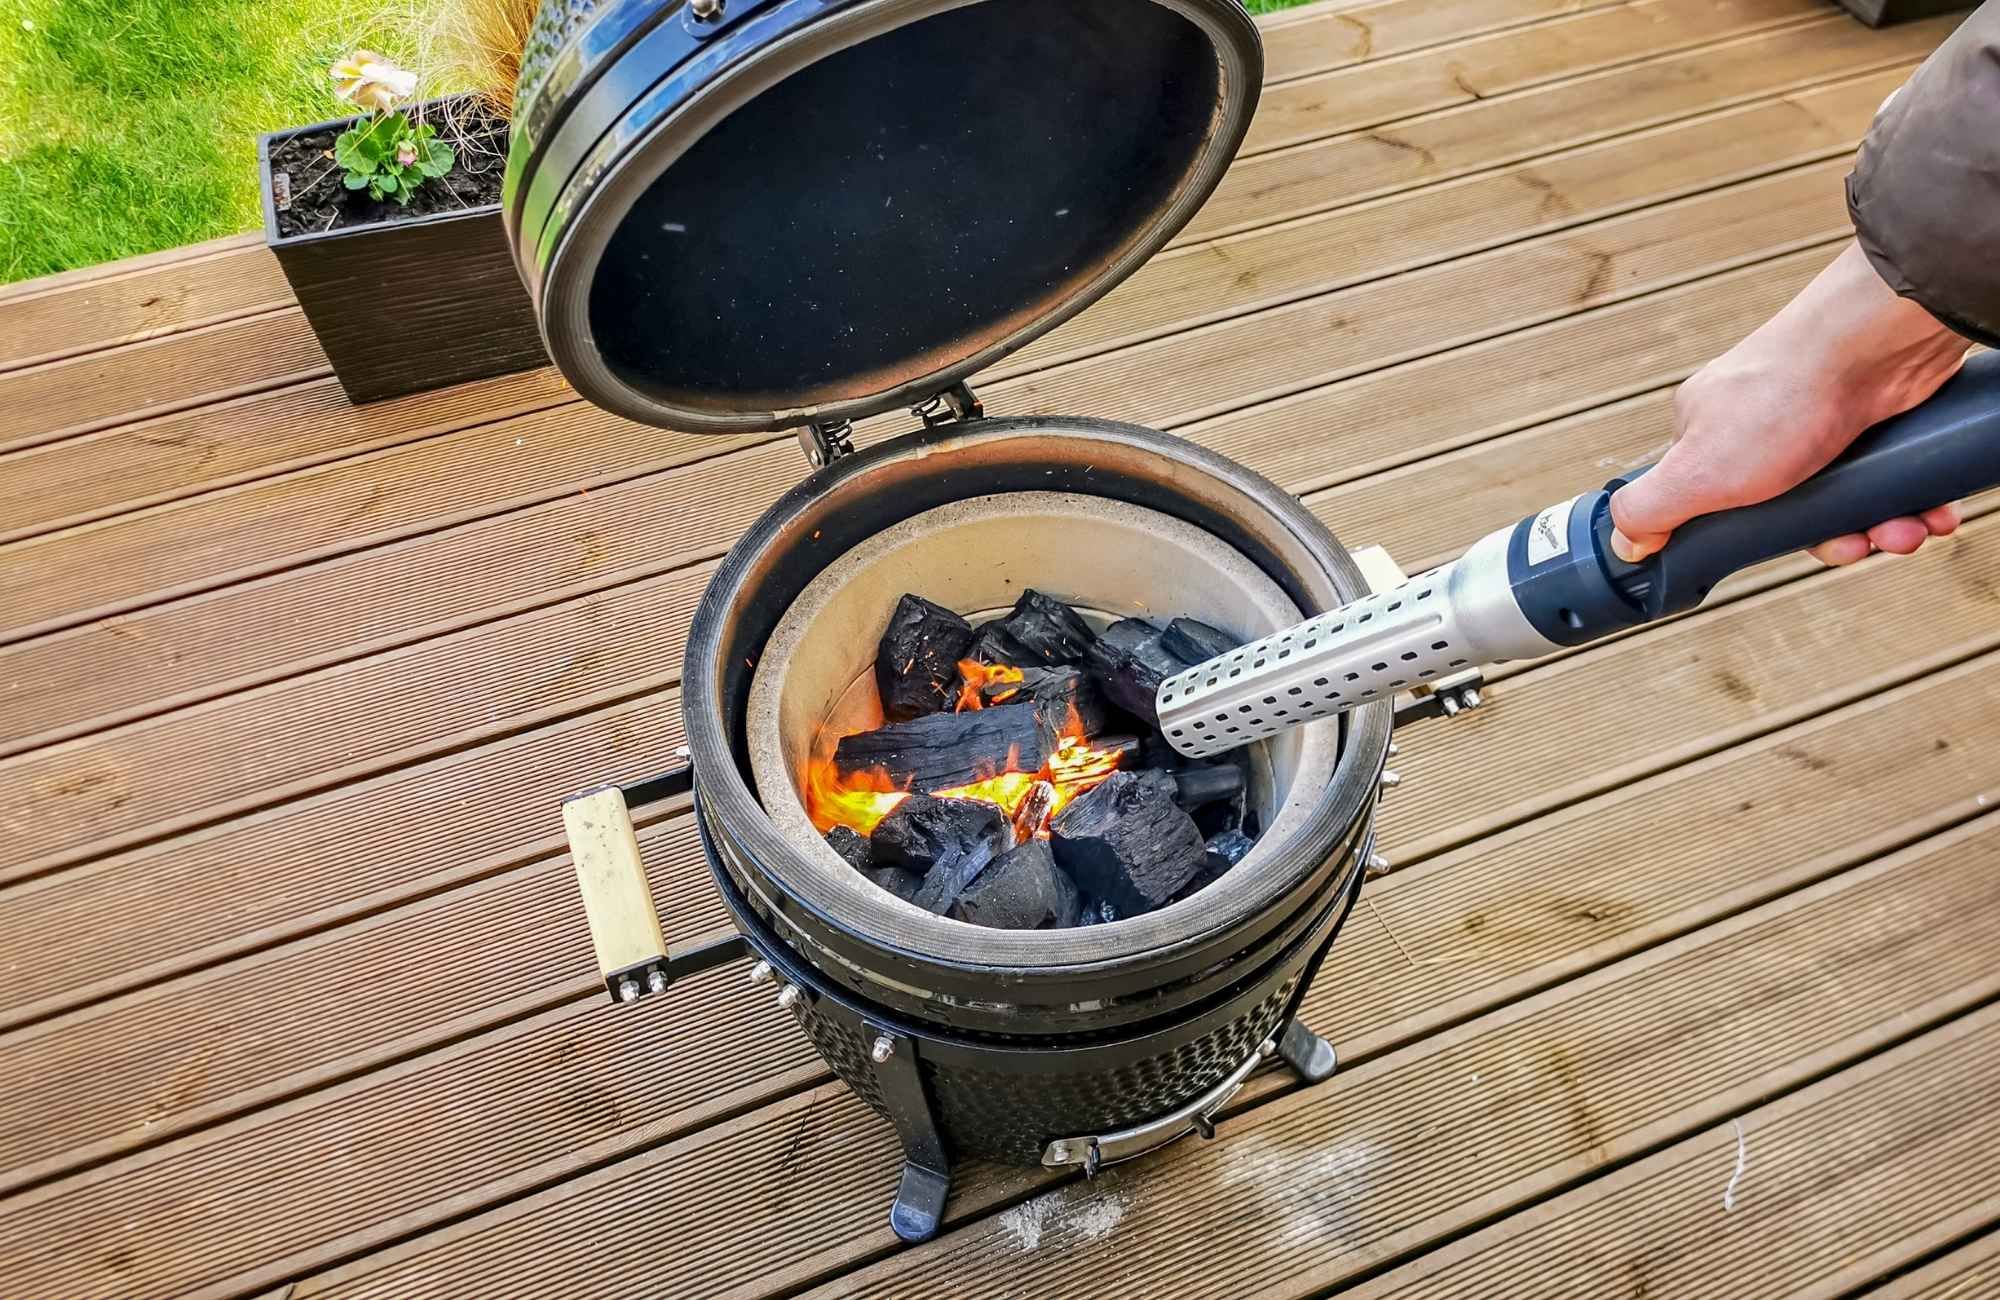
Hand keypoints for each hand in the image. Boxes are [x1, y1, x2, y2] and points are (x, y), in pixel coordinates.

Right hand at [1610, 241, 1967, 566]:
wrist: (1876, 343)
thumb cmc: (1785, 396)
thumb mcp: (1696, 472)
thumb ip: (1650, 508)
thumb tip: (1625, 541)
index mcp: (1708, 433)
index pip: (1714, 504)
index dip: (1751, 539)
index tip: (1779, 551)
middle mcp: (1761, 424)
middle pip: (1790, 509)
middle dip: (1832, 539)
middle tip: (1858, 545)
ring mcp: (1821, 419)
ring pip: (1845, 499)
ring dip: (1879, 526)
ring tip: (1902, 530)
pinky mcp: (1875, 417)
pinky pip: (1888, 478)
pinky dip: (1908, 500)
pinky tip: (1925, 512)